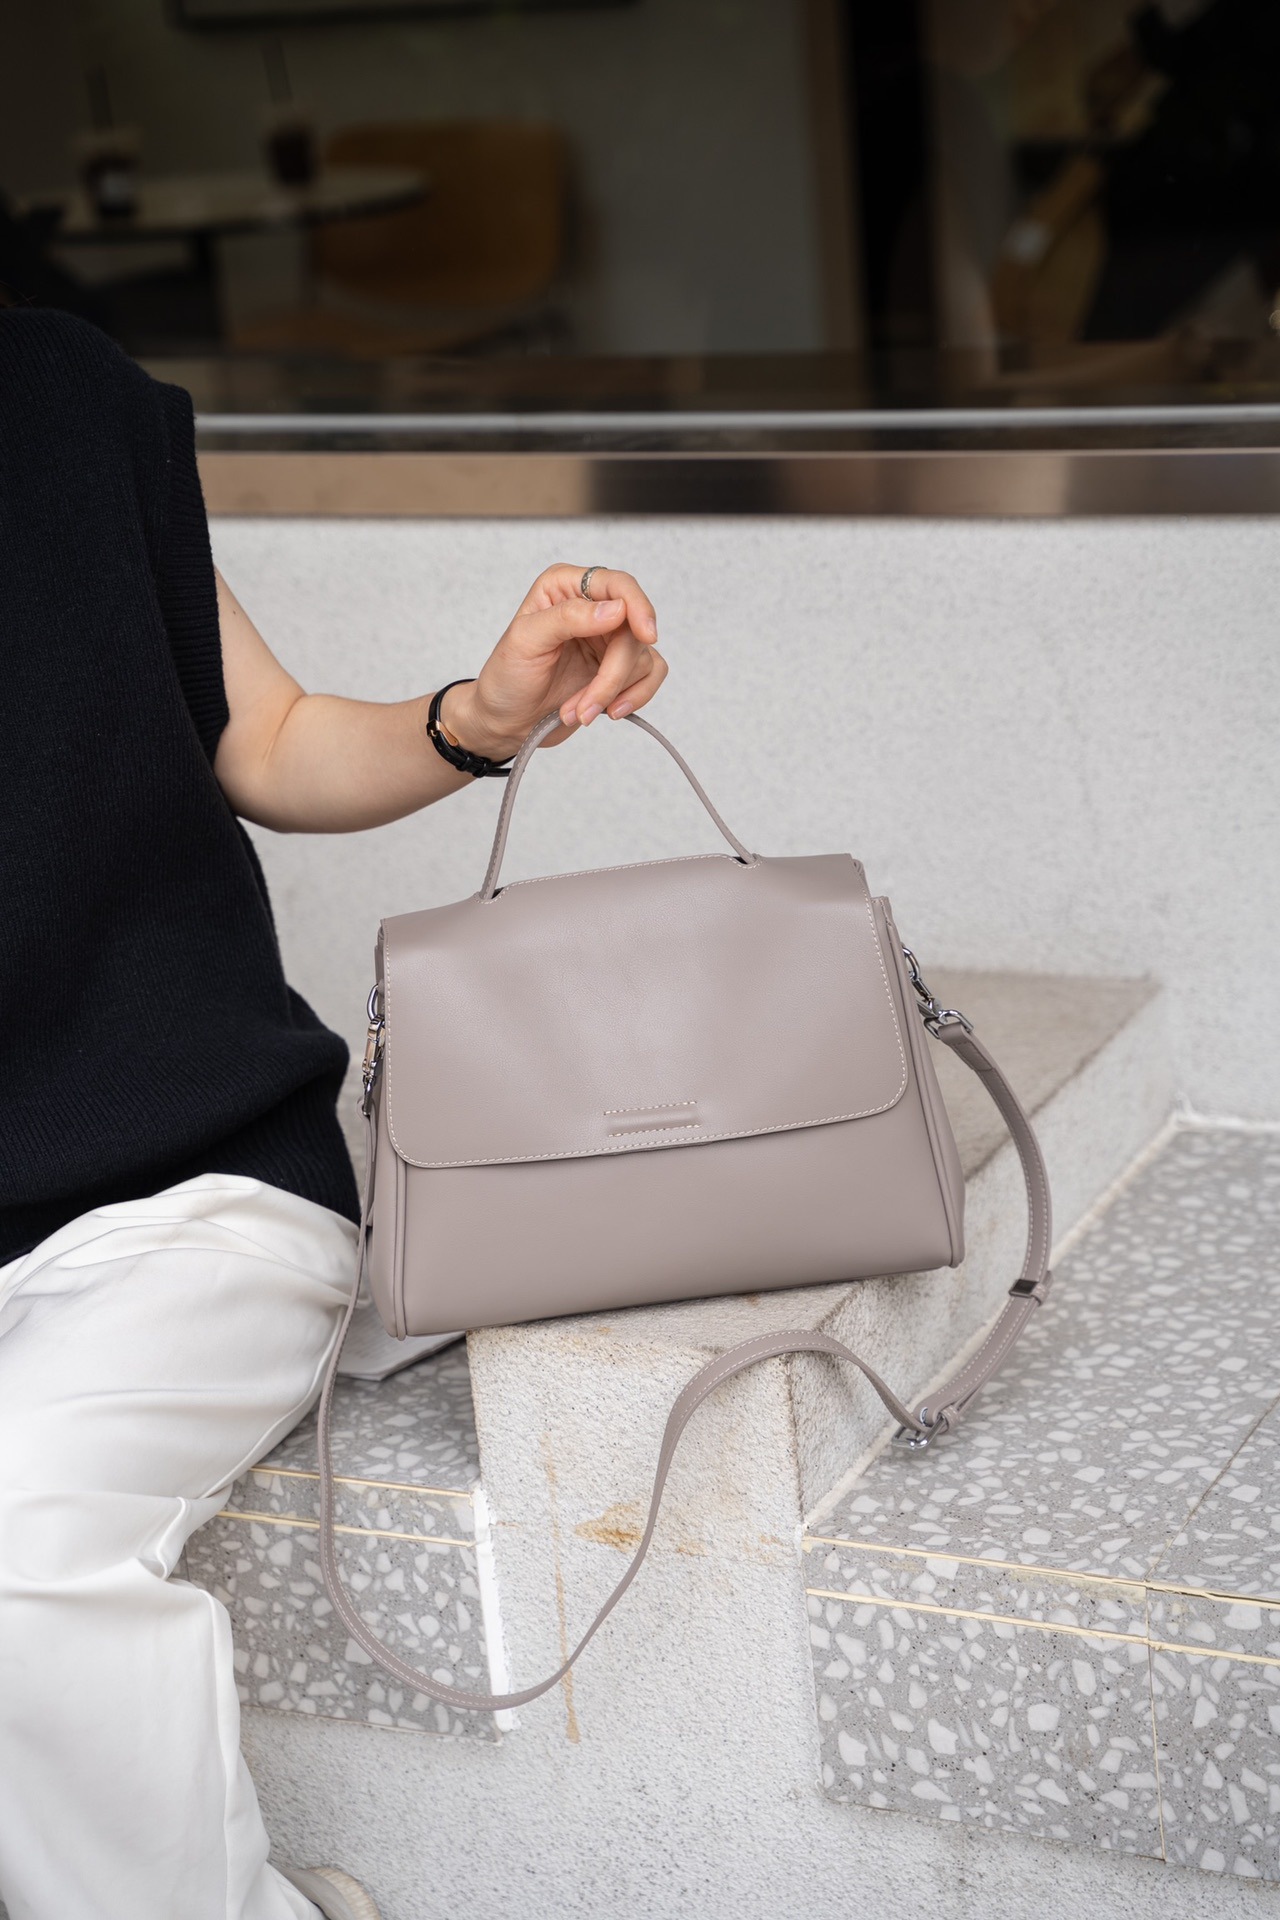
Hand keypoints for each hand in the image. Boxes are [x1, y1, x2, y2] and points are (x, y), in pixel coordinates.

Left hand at [440, 565, 665, 761]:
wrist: (506, 722)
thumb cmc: (506, 679)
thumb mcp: (525, 641)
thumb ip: (568, 617)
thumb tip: (616, 609)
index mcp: (566, 588)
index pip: (618, 584)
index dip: (638, 607)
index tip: (646, 635)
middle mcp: (592, 608)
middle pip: (634, 630)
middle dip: (613, 674)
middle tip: (588, 704)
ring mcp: (609, 639)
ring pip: (642, 658)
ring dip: (613, 692)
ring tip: (581, 710)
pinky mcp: (620, 669)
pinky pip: (650, 676)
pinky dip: (634, 698)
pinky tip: (607, 712)